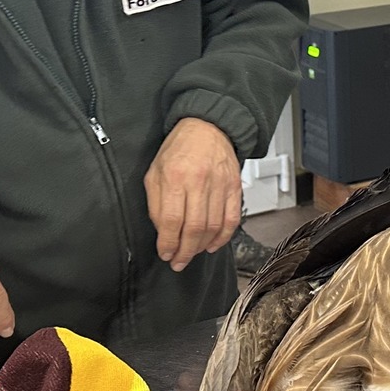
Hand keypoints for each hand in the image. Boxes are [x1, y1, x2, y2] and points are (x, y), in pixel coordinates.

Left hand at [147, 117, 242, 271]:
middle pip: (193, 228)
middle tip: (178, 262)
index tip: (165, 253)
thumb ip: (156, 201)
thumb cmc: (179, 148)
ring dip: (201, 247)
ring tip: (192, 254)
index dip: (167, 243)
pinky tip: (212, 245)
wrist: (208, 127)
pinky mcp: (234, 188)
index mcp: (174, 176)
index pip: (170, 220)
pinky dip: (223, 238)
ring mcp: (219, 185)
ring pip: (212, 227)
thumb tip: (162, 231)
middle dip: (184, 252)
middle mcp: (199, 181)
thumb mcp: (155, 170)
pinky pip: (231, 219)